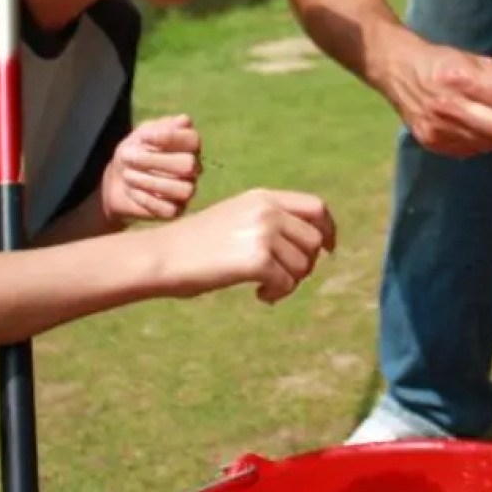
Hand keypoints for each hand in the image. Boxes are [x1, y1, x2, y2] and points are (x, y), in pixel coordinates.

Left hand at [101, 114, 201, 224]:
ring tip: (127, 176)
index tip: (143, 137)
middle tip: (128, 158)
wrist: (114, 184)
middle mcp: (193, 168)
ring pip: (183, 189)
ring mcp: (186, 190)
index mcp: (188, 146)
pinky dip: (146, 199)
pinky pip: (169, 209)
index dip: (169, 137)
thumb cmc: (130, 155)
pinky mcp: (176, 211)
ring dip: (150, 181)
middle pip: (188, 165)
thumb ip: (158, 128)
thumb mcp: (138, 137)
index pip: (192, 139)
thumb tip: (184, 121)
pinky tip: (132, 191)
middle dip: (155, 160)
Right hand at [151, 189, 336, 302]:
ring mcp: (263, 233)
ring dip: (289, 282)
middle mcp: (267, 210)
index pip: (316, 206)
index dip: (328, 229)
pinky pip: (287, 283)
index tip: (329, 249)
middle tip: (284, 278)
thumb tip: (312, 247)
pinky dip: (277, 294)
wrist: (163, 256)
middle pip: (314, 240)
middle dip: (306, 264)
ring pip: (303, 265)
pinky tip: (259, 294)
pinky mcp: (257, 260)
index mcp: (263, 197)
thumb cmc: (195, 244)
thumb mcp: (236, 218)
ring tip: (264, 287)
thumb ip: (270, 222)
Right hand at [380, 41, 491, 157]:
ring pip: (489, 143)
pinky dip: (479, 139)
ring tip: (484, 113)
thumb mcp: (476, 61)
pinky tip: (468, 123)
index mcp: (460, 78)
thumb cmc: (444, 62)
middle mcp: (448, 106)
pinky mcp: (432, 142)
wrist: (398, 70)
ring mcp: (438, 128)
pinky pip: (472, 150)